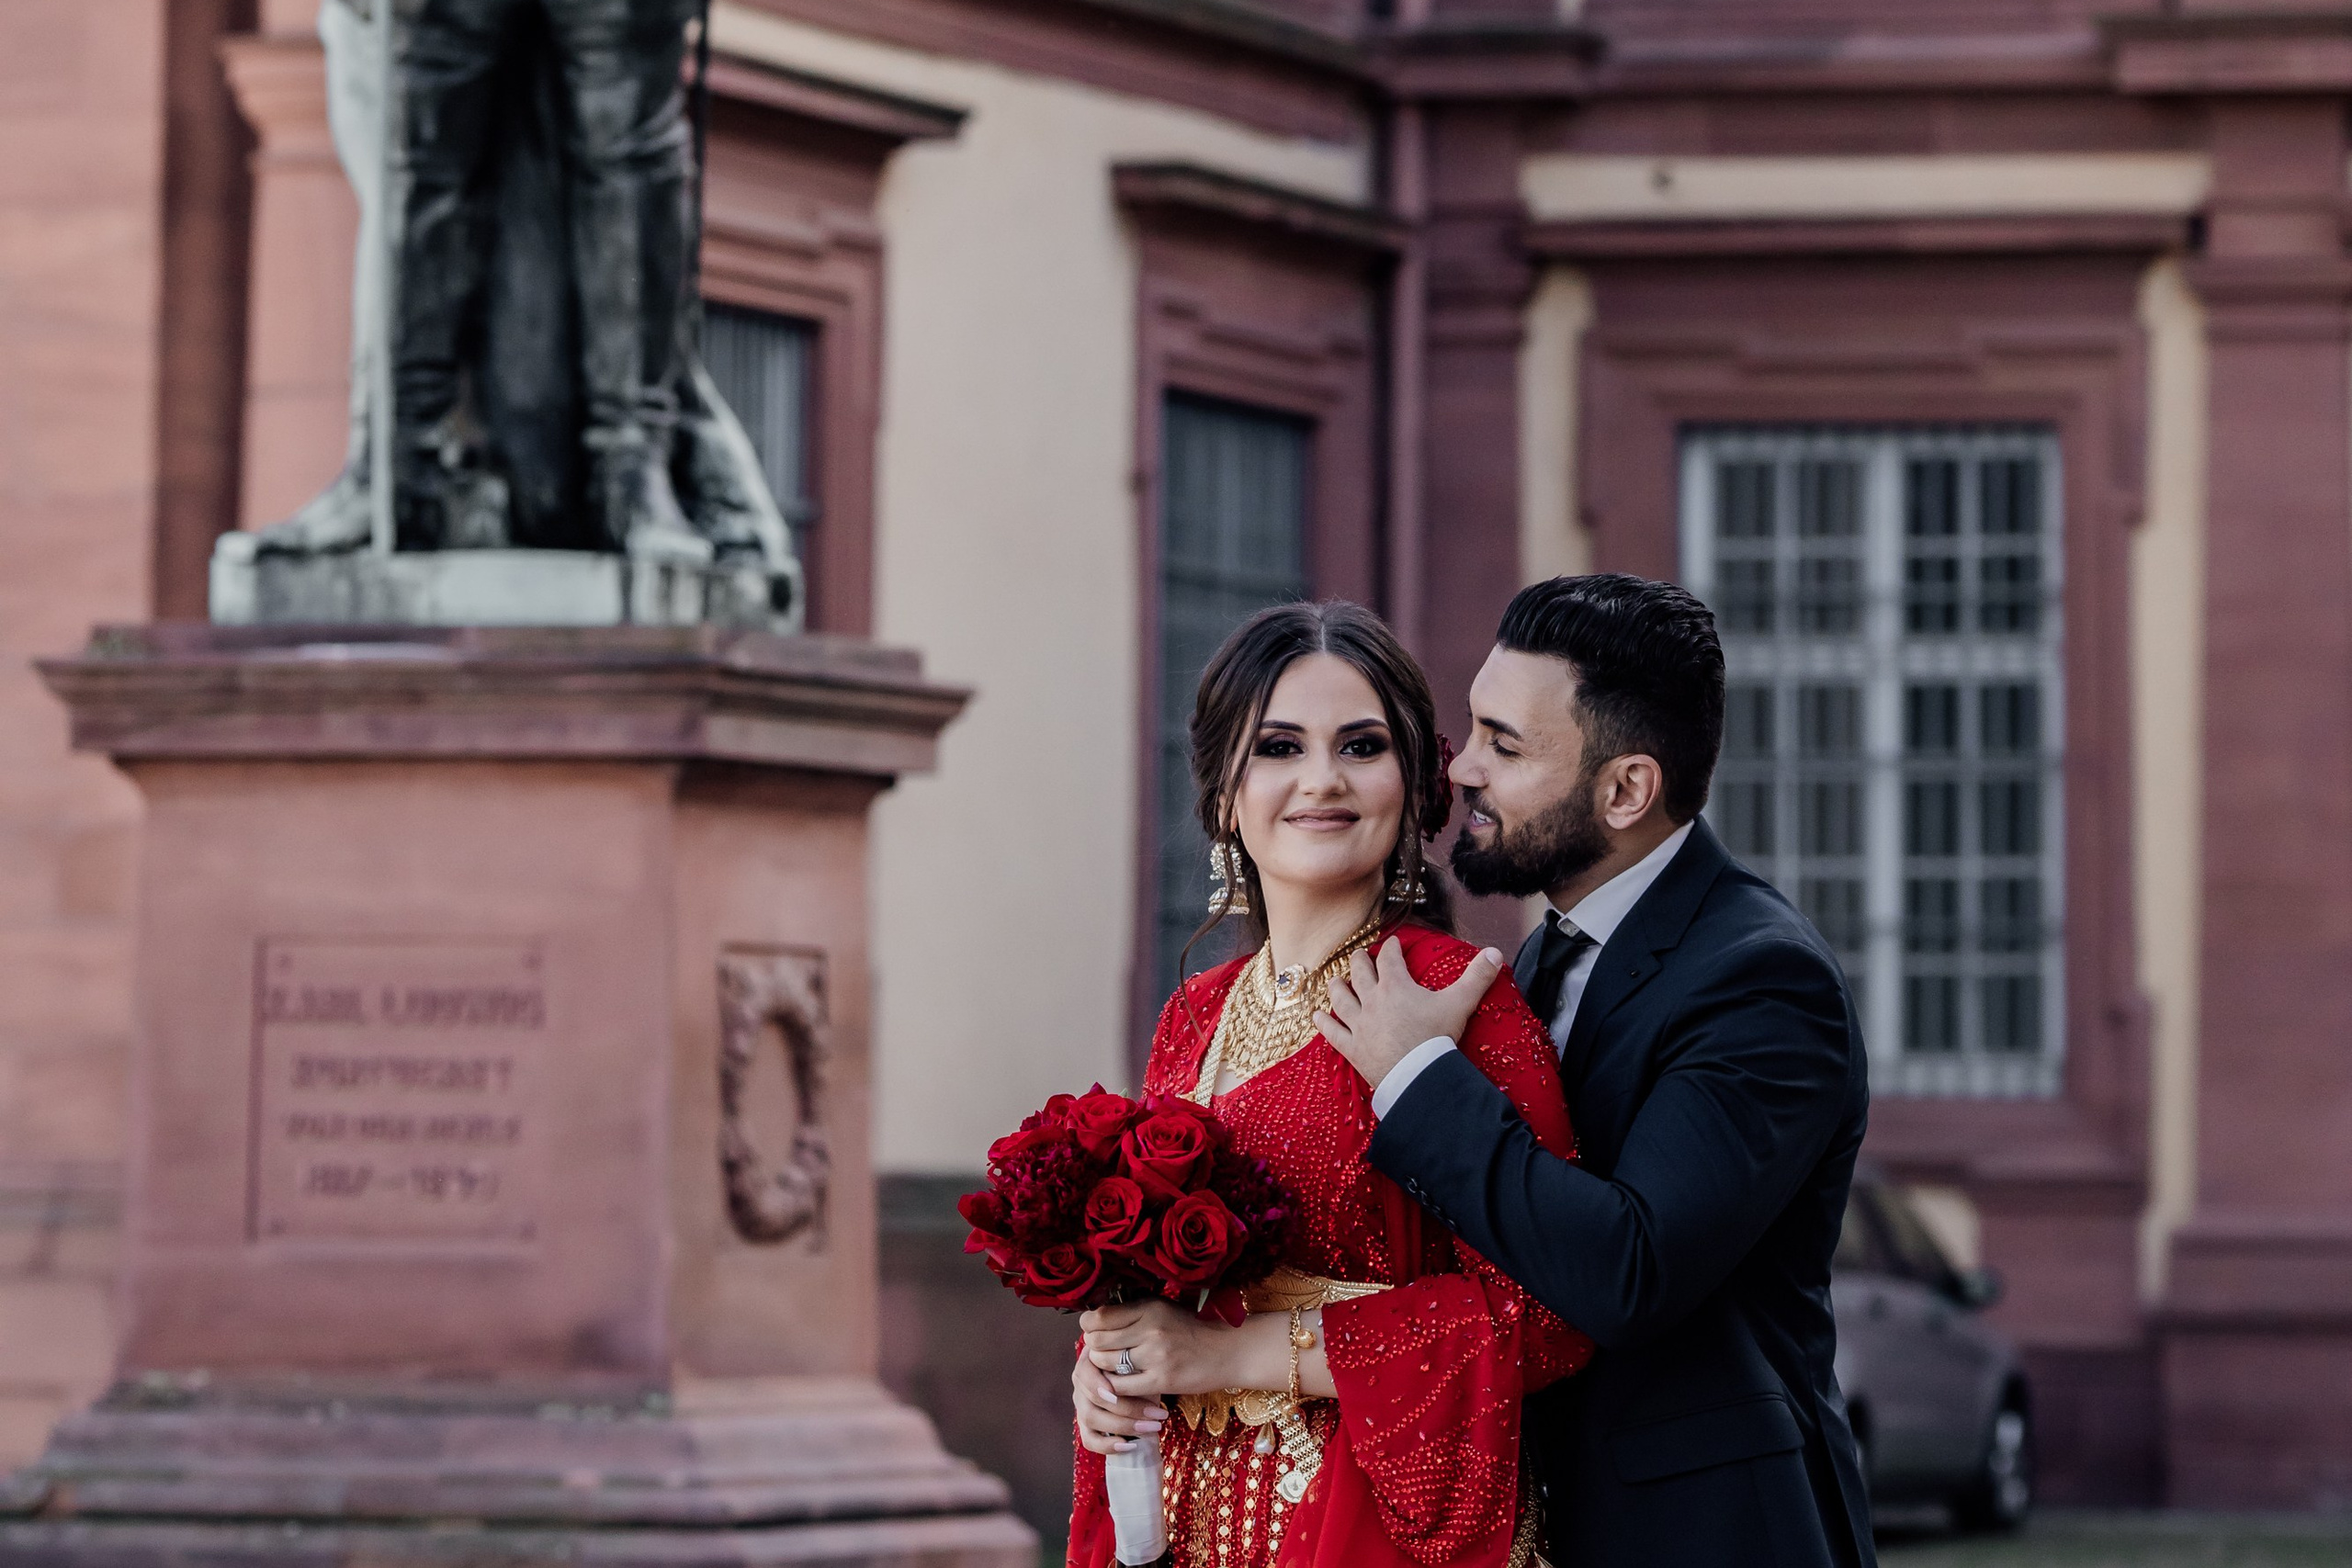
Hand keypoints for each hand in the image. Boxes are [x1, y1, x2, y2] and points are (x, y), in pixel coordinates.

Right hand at [1072, 1345, 1166, 1455]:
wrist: (1140, 1384)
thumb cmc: (1139, 1369)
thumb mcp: (1137, 1364)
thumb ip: (1133, 1369)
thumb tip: (1142, 1380)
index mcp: (1089, 1362)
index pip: (1086, 1371)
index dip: (1102, 1382)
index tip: (1129, 1387)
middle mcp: (1081, 1384)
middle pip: (1094, 1398)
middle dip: (1128, 1408)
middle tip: (1158, 1414)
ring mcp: (1082, 1406)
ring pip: (1091, 1419)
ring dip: (1124, 1425)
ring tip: (1152, 1428)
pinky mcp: (1086, 1427)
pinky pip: (1089, 1440)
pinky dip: (1107, 1445)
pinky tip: (1130, 1445)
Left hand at [1083, 1298, 1245, 1400]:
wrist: (1227, 1351)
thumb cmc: (1191, 1330)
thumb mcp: (1163, 1309)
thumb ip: (1132, 1312)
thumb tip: (1095, 1320)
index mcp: (1149, 1307)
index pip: (1099, 1317)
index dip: (1089, 1326)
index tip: (1094, 1331)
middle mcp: (1150, 1329)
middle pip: (1097, 1341)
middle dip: (1094, 1349)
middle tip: (1102, 1353)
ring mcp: (1155, 1356)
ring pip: (1106, 1365)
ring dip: (1103, 1369)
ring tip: (1112, 1368)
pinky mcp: (1161, 1380)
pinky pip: (1121, 1387)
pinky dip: (1115, 1388)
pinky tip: (1122, 1384)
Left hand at [1317, 937, 1503, 1089]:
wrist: (1418, 1074)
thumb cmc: (1437, 1037)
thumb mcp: (1460, 1003)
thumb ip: (1478, 977)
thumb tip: (1496, 952)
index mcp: (1396, 986)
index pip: (1391, 959)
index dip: (1393, 949)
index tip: (1394, 944)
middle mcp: (1372, 1000)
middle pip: (1361, 973)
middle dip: (1361, 961)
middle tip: (1361, 955)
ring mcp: (1359, 1024)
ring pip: (1341, 999)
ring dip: (1337, 987)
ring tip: (1335, 979)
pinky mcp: (1352, 1047)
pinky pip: (1332, 1032)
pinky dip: (1323, 1023)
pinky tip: (1315, 1016)